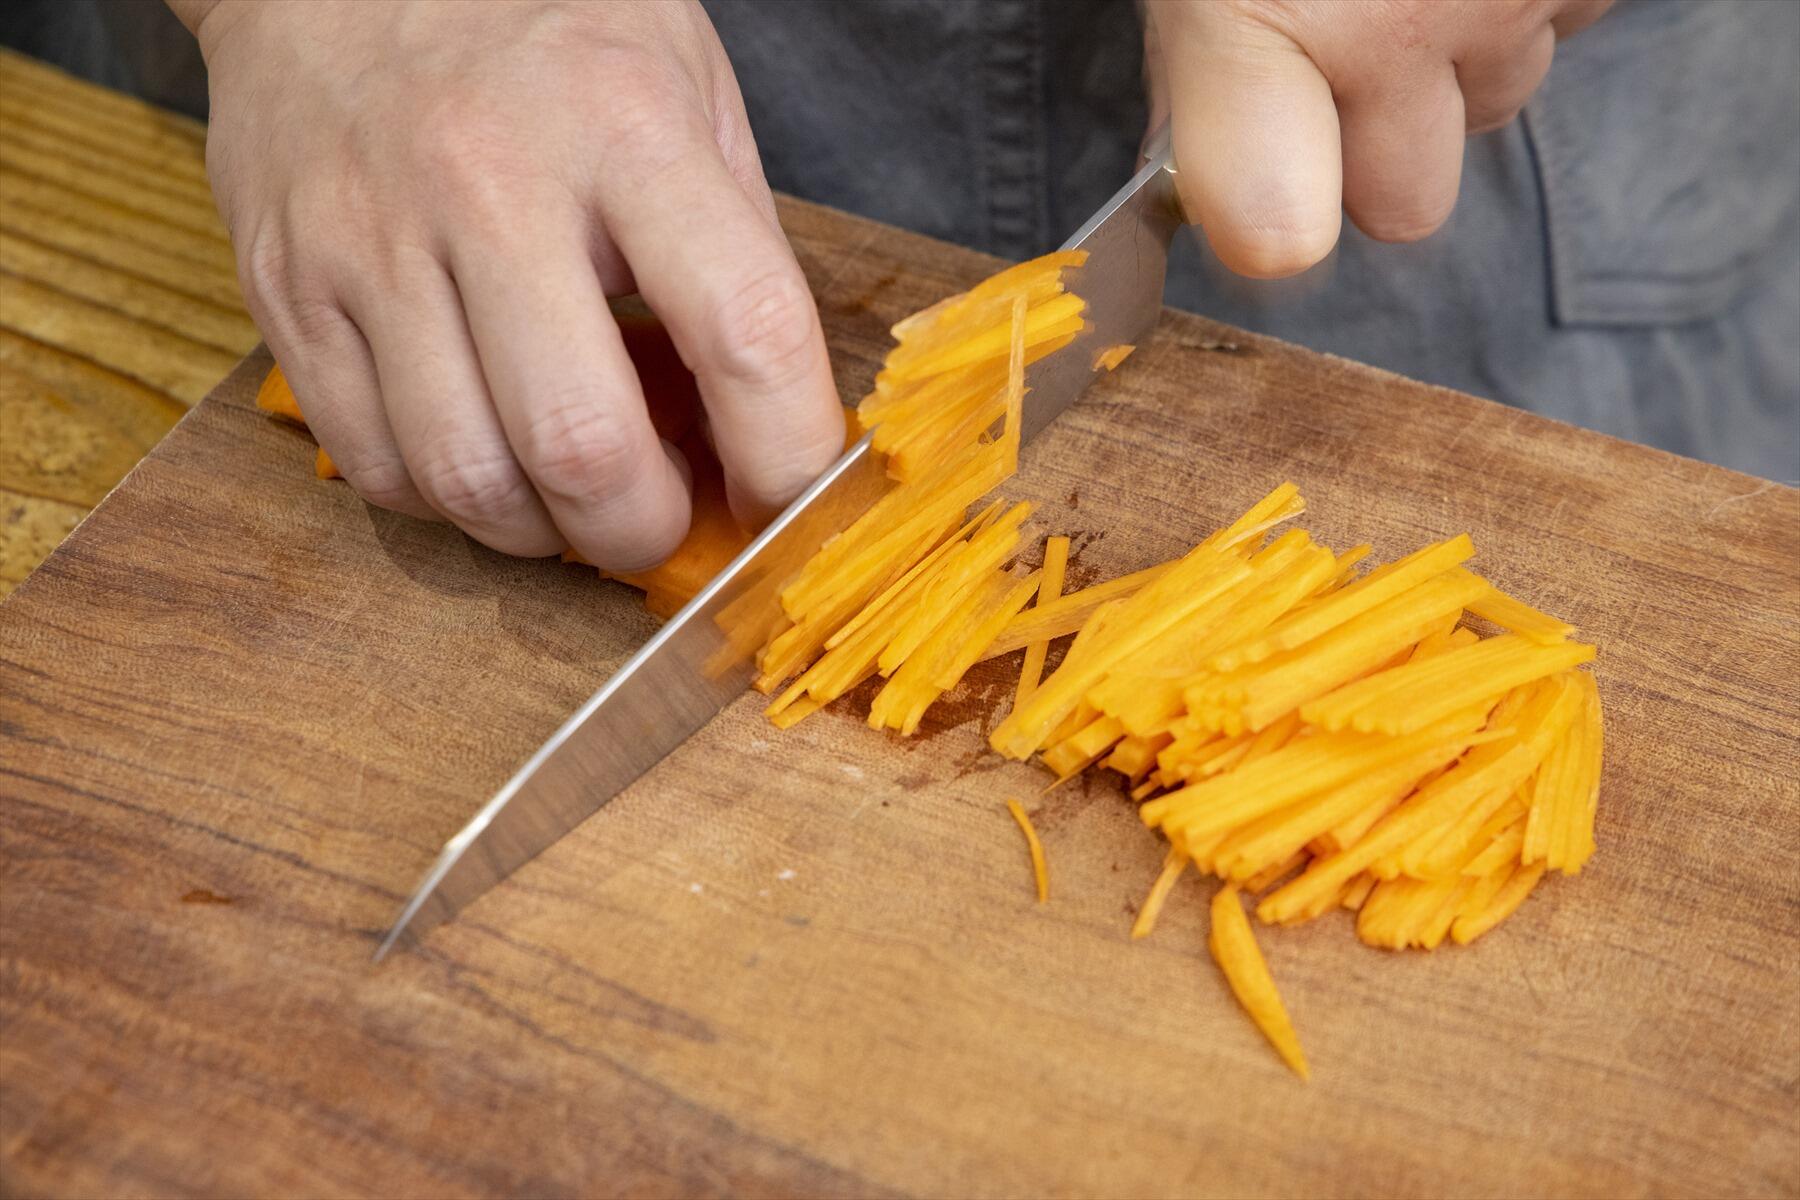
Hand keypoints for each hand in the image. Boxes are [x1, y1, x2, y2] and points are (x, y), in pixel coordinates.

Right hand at [175, 0, 844, 568]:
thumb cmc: (542, 34)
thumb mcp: (686, 95)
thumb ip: (737, 256)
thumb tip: (771, 431)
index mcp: (627, 125)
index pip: (744, 331)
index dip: (786, 456)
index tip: (790, 499)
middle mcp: (491, 184)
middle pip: (582, 444)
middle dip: (646, 528)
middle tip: (665, 516)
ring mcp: (370, 241)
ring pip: (467, 477)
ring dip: (545, 531)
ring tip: (573, 494)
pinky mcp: (287, 288)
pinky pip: (374, 463)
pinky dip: (449, 501)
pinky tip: (486, 453)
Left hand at [1142, 0, 1611, 277]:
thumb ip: (1200, 77)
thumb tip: (1185, 181)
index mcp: (1255, 11)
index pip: (1273, 231)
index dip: (1265, 224)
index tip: (1261, 212)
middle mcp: (1393, 22)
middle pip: (1403, 203)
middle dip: (1380, 146)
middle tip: (1343, 41)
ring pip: (1492, 106)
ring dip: (1455, 59)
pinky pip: (1563, 23)